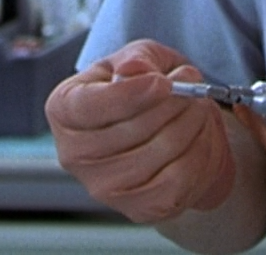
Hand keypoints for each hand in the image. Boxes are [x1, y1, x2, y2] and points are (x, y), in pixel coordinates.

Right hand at [45, 40, 237, 223]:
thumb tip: (133, 70)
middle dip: (174, 103)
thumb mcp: (143, 58)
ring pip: (161, 151)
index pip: (90, 107)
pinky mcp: (138, 208)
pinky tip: (198, 136)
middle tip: (193, 88)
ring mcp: (104, 187)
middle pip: (133, 130)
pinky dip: (200, 150)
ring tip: (197, 108)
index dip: (131, 94)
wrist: (174, 126)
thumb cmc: (149, 88)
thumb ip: (139, 59)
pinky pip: (180, 179)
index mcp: (65, 109)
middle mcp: (74, 154)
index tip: (162, 83)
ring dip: (192, 123)